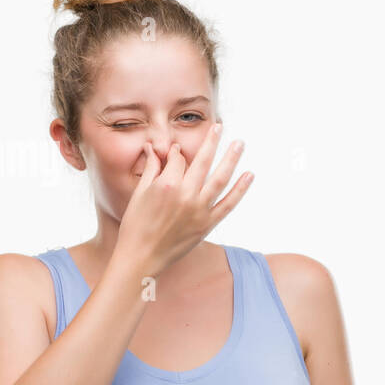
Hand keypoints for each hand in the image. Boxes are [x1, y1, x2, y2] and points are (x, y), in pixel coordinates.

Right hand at [116, 121, 254, 275]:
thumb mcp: (139, 194)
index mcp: (167, 185)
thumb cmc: (136, 225)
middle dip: (211, 141)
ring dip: (231, 159)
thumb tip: (153, 148)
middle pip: (203, 161)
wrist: (142, 257)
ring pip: (220, 179)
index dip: (175, 152)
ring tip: (240, 143)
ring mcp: (199, 210)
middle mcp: (186, 196)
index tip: (175, 150)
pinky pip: (228, 204)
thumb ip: (151, 169)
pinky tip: (249, 175)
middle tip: (219, 126)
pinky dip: (240, 189)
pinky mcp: (207, 224)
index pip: (177, 159)